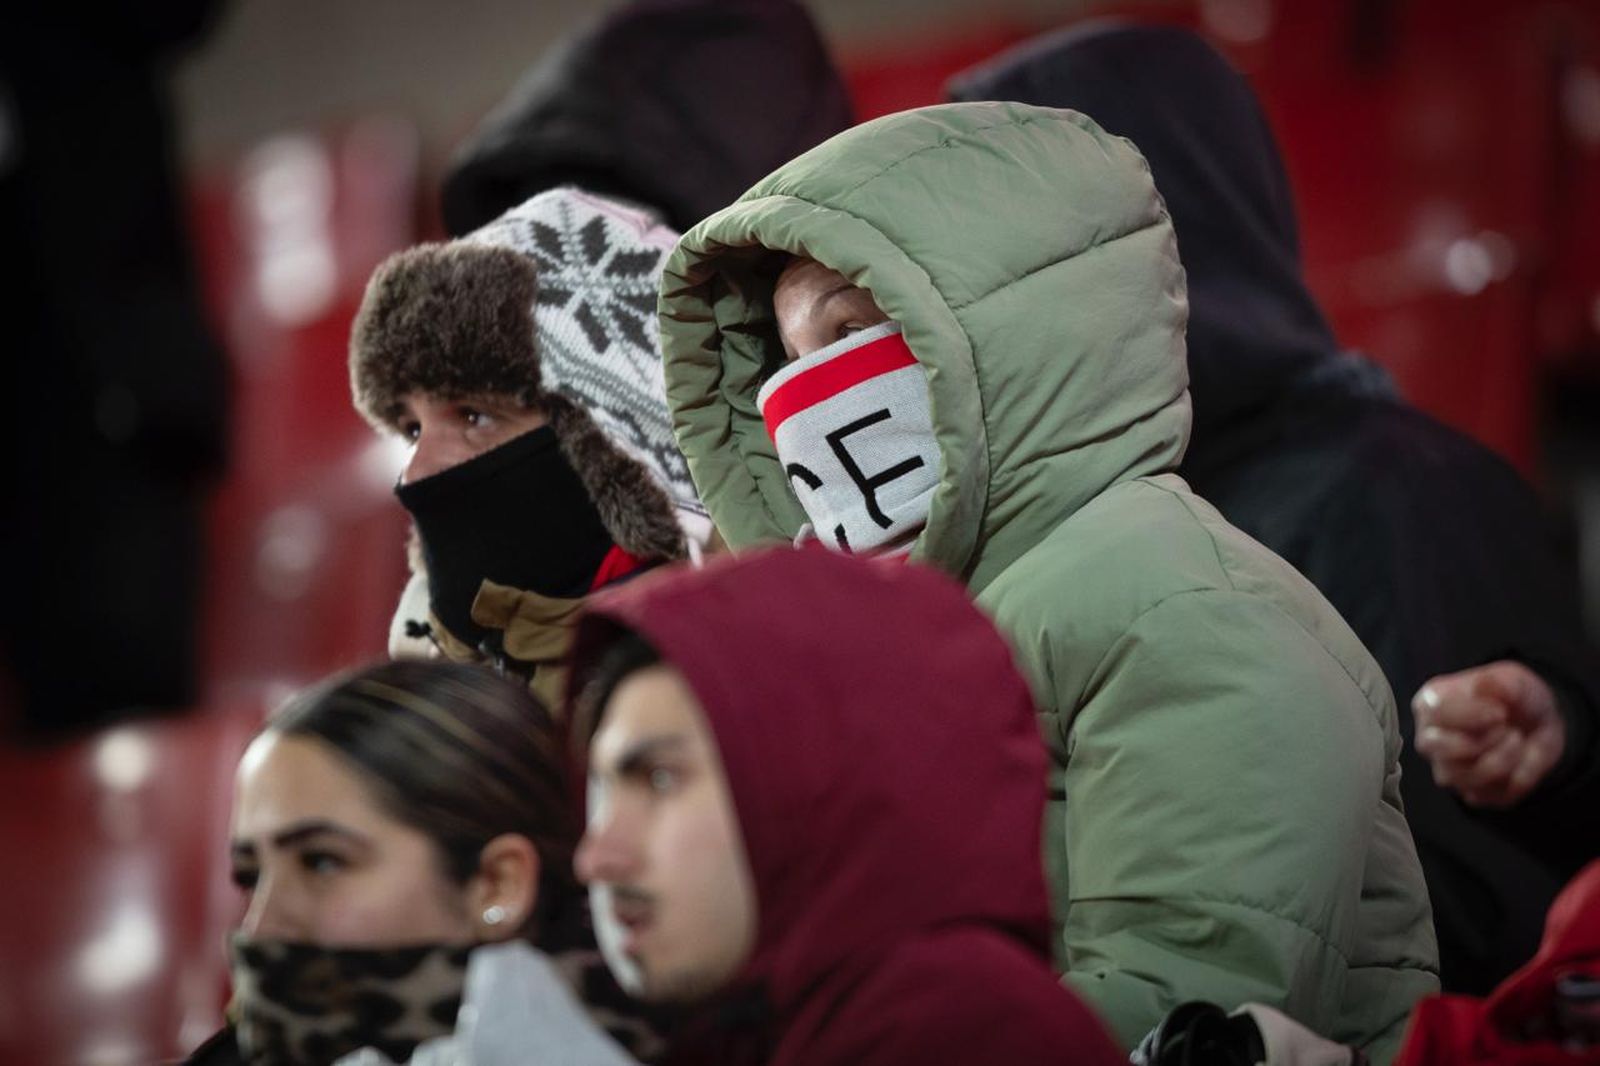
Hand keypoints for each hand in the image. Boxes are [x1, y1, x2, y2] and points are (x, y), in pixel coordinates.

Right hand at [1412, 660, 1565, 807]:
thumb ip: (1500, 682)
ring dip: (1504, 759)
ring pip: (1465, 776)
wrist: (1540, 724)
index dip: (1469, 714)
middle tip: (1508, 728)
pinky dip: (1513, 780)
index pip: (1434, 713)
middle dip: (1482, 741)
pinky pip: (1488, 795)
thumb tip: (1484, 686)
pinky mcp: (1471, 792)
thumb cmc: (1515, 697)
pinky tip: (1519, 762)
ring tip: (1518, 740)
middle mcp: (1431, 739)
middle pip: (1438, 748)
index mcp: (1431, 704)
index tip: (1501, 712)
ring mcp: (1448, 769)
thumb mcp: (1515, 680)